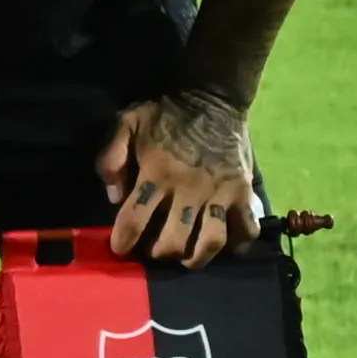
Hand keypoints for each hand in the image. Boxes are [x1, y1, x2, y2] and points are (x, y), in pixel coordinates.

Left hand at [98, 90, 261, 266]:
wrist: (212, 98)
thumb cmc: (165, 114)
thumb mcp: (125, 124)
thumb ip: (110, 158)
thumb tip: (114, 197)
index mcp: (156, 175)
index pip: (134, 220)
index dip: (124, 241)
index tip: (120, 250)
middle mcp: (187, 190)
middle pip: (172, 240)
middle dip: (159, 254)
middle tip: (153, 253)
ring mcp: (219, 194)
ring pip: (210, 242)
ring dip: (196, 258)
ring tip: (186, 258)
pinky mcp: (242, 192)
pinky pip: (246, 227)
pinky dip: (238, 243)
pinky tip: (227, 246)